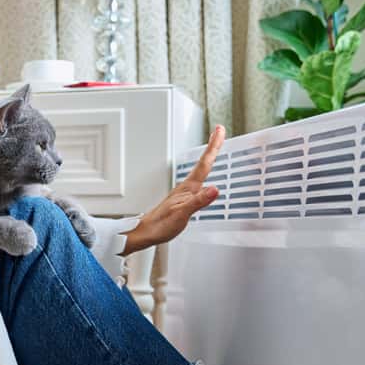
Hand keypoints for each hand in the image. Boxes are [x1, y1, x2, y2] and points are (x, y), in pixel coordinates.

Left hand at [122, 126, 224, 254]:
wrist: (145, 232)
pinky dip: (204, 176)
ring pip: (199, 172)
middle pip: (203, 164)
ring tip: (215, 150)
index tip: (219, 131)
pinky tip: (205, 180)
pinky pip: (197, 184)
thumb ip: (198, 201)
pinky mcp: (182, 201)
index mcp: (187, 188)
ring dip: (208, 159)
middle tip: (219, 132)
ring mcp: (184, 194)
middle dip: (212, 148)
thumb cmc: (160, 225)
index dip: (213, 147)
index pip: (204, 164)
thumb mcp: (182, 214)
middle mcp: (186, 188)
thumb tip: (215, 189)